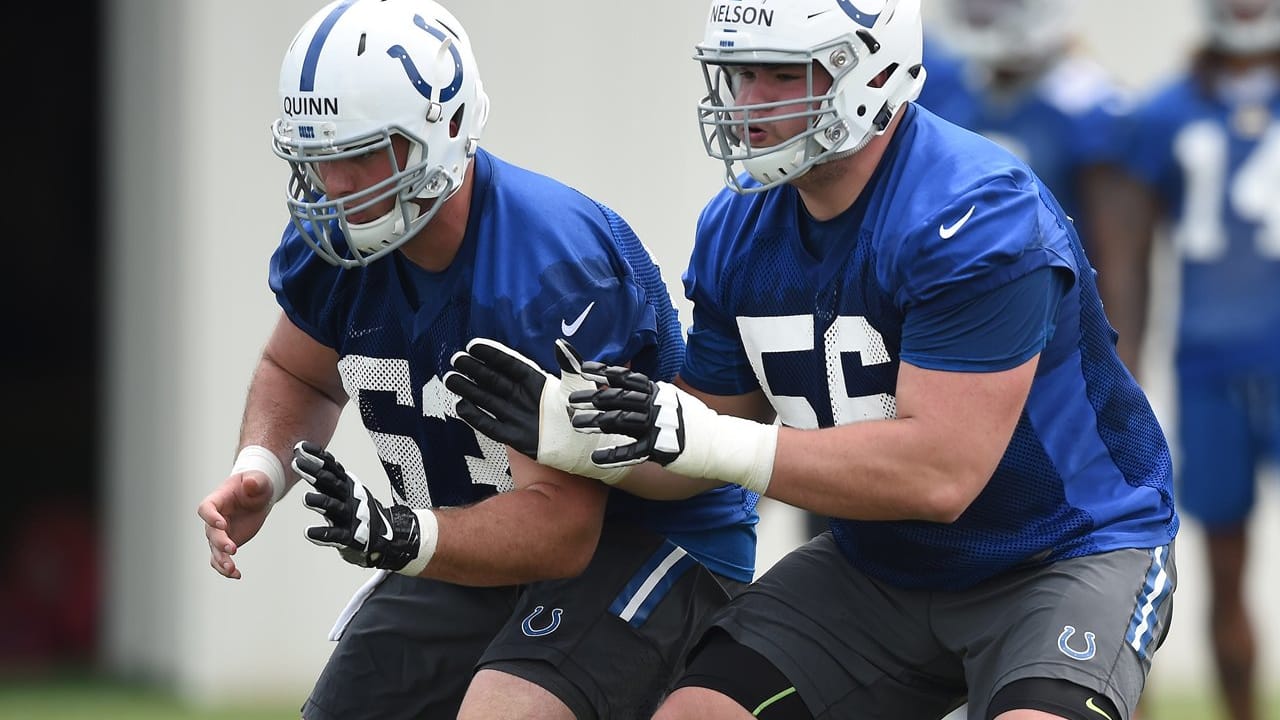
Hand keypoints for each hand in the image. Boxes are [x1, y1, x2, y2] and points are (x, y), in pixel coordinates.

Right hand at [196, 470, 277, 579]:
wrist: (257, 496)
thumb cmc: (255, 485)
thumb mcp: (259, 480)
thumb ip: (256, 481)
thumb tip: (252, 483)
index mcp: (217, 500)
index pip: (206, 508)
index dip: (211, 517)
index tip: (222, 524)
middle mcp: (214, 519)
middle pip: (210, 532)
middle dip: (220, 542)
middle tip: (233, 549)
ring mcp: (219, 533)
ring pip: (214, 550)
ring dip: (221, 561)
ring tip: (232, 570)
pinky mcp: (227, 543)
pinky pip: (221, 559)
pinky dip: (227, 569)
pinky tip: (236, 575)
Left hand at [293, 441, 434, 574]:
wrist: (383, 537)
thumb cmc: (356, 511)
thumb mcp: (343, 489)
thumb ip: (324, 476)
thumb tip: (302, 454)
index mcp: (346, 485)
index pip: (331, 467)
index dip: (317, 457)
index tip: (301, 447)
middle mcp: (348, 497)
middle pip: (332, 482)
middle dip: (315, 472)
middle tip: (298, 463)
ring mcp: (350, 517)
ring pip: (335, 507)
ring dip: (321, 502)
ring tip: (306, 498)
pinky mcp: (350, 537)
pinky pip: (335, 535)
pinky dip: (322, 534)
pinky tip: (309, 532)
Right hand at [443, 338, 632, 484]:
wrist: (588, 447)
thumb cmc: (585, 414)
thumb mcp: (580, 385)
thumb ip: (570, 364)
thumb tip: (560, 343)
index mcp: (537, 382)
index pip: (511, 365)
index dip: (493, 355)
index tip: (474, 345)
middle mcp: (523, 397)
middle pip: (494, 380)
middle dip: (475, 370)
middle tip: (456, 359)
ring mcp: (517, 416)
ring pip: (488, 400)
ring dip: (469, 390)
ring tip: (451, 379)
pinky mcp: (516, 437)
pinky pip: (491, 426)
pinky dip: (476, 417)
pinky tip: (461, 406)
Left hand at [569, 365, 777, 493]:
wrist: (721, 442)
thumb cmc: (693, 422)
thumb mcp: (670, 400)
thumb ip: (648, 393)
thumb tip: (624, 384)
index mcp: (657, 392)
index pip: (626, 378)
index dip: (603, 373)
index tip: (582, 370)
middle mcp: (656, 405)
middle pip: (618, 398)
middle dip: (591, 399)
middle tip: (569, 401)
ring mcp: (659, 426)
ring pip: (621, 421)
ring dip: (596, 423)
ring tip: (575, 425)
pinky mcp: (661, 448)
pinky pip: (633, 451)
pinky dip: (614, 454)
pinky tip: (596, 457)